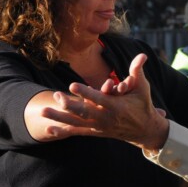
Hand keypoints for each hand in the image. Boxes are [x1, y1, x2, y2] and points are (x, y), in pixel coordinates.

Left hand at [43, 54, 168, 149]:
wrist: (144, 130)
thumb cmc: (143, 105)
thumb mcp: (142, 87)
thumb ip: (138, 71)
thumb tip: (142, 55)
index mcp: (117, 106)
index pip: (99, 99)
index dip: (85, 93)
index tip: (72, 85)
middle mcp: (106, 118)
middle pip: (84, 112)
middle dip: (69, 105)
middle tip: (56, 96)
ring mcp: (99, 127)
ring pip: (76, 123)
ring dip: (59, 118)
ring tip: (43, 111)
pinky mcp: (95, 131)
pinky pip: (77, 131)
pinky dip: (63, 131)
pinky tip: (48, 129)